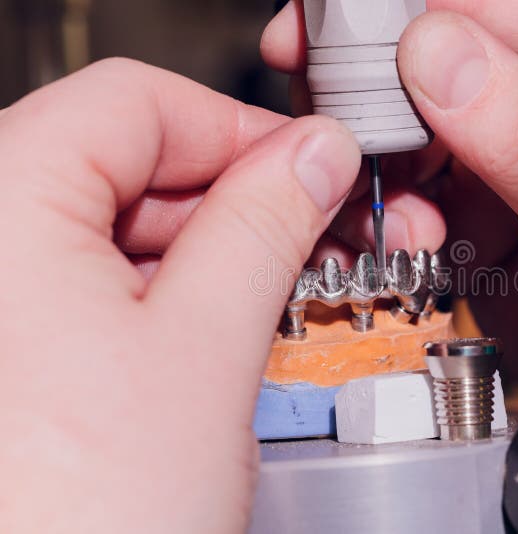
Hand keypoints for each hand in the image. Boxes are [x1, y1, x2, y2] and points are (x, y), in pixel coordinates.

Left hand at [0, 58, 360, 532]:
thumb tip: (314, 157)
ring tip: (265, 295)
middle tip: (310, 236)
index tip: (311, 168)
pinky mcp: (3, 342)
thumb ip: (267, 225)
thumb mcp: (204, 346)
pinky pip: (87, 280)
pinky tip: (207, 330)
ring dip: (201, 249)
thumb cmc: (78, 523)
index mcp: (0, 202)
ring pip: (110, 224)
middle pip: (124, 158)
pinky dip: (159, 291)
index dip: (240, 130)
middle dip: (232, 196)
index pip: (139, 102)